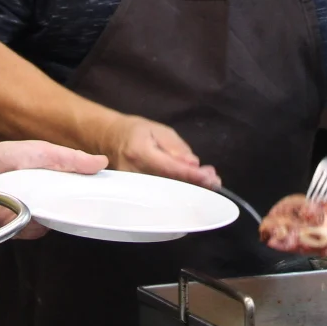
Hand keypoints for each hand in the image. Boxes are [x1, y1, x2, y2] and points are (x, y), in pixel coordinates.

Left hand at [0, 139, 107, 237]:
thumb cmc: (10, 157)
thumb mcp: (45, 152)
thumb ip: (73, 158)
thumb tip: (102, 162)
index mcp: (57, 186)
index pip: (80, 198)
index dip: (92, 200)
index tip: (105, 200)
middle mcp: (47, 204)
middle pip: (69, 216)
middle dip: (74, 213)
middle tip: (72, 202)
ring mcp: (33, 218)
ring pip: (51, 225)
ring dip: (46, 214)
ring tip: (36, 197)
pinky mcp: (17, 229)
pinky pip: (31, 231)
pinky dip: (27, 221)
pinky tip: (20, 206)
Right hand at [102, 115, 220, 187]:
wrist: (112, 139)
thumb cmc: (137, 132)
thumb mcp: (158, 130)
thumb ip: (175, 147)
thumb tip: (192, 164)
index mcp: (139, 152)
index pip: (168, 168)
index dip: (190, 174)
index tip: (208, 177)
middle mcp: (134, 173)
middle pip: (169, 185)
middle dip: (194, 184)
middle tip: (214, 181)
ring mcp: (132, 187)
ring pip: (166, 193)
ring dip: (190, 188)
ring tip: (208, 182)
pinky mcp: (134, 195)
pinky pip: (160, 195)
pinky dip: (179, 191)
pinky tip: (193, 186)